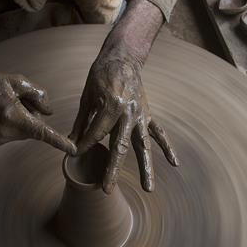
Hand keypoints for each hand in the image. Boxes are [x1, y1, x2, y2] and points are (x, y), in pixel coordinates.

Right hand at [0, 54, 74, 153]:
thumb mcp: (17, 81)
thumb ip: (38, 95)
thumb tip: (49, 112)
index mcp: (14, 116)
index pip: (43, 132)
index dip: (60, 141)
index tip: (74, 149)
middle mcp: (7, 131)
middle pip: (35, 127)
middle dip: (32, 114)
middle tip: (15, 100)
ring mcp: (0, 139)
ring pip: (26, 131)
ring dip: (23, 119)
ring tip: (5, 105)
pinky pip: (16, 133)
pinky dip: (14, 123)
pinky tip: (0, 112)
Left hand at [69, 52, 177, 192]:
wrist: (123, 58)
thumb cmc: (101, 76)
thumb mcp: (87, 96)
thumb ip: (82, 121)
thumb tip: (72, 143)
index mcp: (111, 106)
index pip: (96, 133)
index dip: (84, 145)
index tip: (75, 155)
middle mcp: (128, 113)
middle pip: (120, 146)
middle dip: (112, 168)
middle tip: (107, 188)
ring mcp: (141, 115)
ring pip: (143, 145)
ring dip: (146, 167)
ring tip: (148, 188)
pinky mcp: (148, 114)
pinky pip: (158, 133)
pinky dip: (167, 147)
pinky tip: (174, 163)